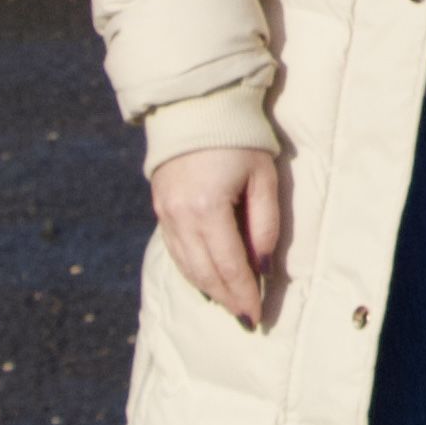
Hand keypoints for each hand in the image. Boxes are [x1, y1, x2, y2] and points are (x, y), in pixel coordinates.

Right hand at [151, 147, 289, 328]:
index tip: (257, 315)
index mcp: (208, 208)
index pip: (229, 265)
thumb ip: (265, 224)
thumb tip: (264, 267)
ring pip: (187, 266)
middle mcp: (180, 216)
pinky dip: (192, 270)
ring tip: (230, 305)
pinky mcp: (160, 209)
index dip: (244, 293)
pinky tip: (206, 282)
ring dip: (209, 289)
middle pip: (206, 272)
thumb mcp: (263, 177)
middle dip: (227, 298)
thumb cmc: (241, 139)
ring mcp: (165, 213)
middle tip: (246, 318)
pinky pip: (175, 250)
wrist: (196, 106)